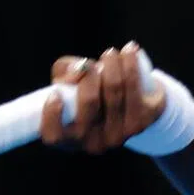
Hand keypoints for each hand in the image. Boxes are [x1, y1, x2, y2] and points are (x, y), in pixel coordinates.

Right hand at [40, 41, 165, 153]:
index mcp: (70, 139)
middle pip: (89, 102)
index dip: (52, 115)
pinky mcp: (141, 122)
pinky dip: (131, 65)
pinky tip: (129, 51)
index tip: (55, 93)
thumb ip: (65, 71)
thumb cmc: (88, 92)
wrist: (129, 103)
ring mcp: (119, 135)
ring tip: (111, 53)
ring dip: (112, 64)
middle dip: (88, 73)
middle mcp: (94, 143)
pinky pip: (136, 89)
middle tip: (90, 64)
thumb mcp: (67, 82)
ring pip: (115, 91)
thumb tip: (81, 69)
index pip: (54, 135)